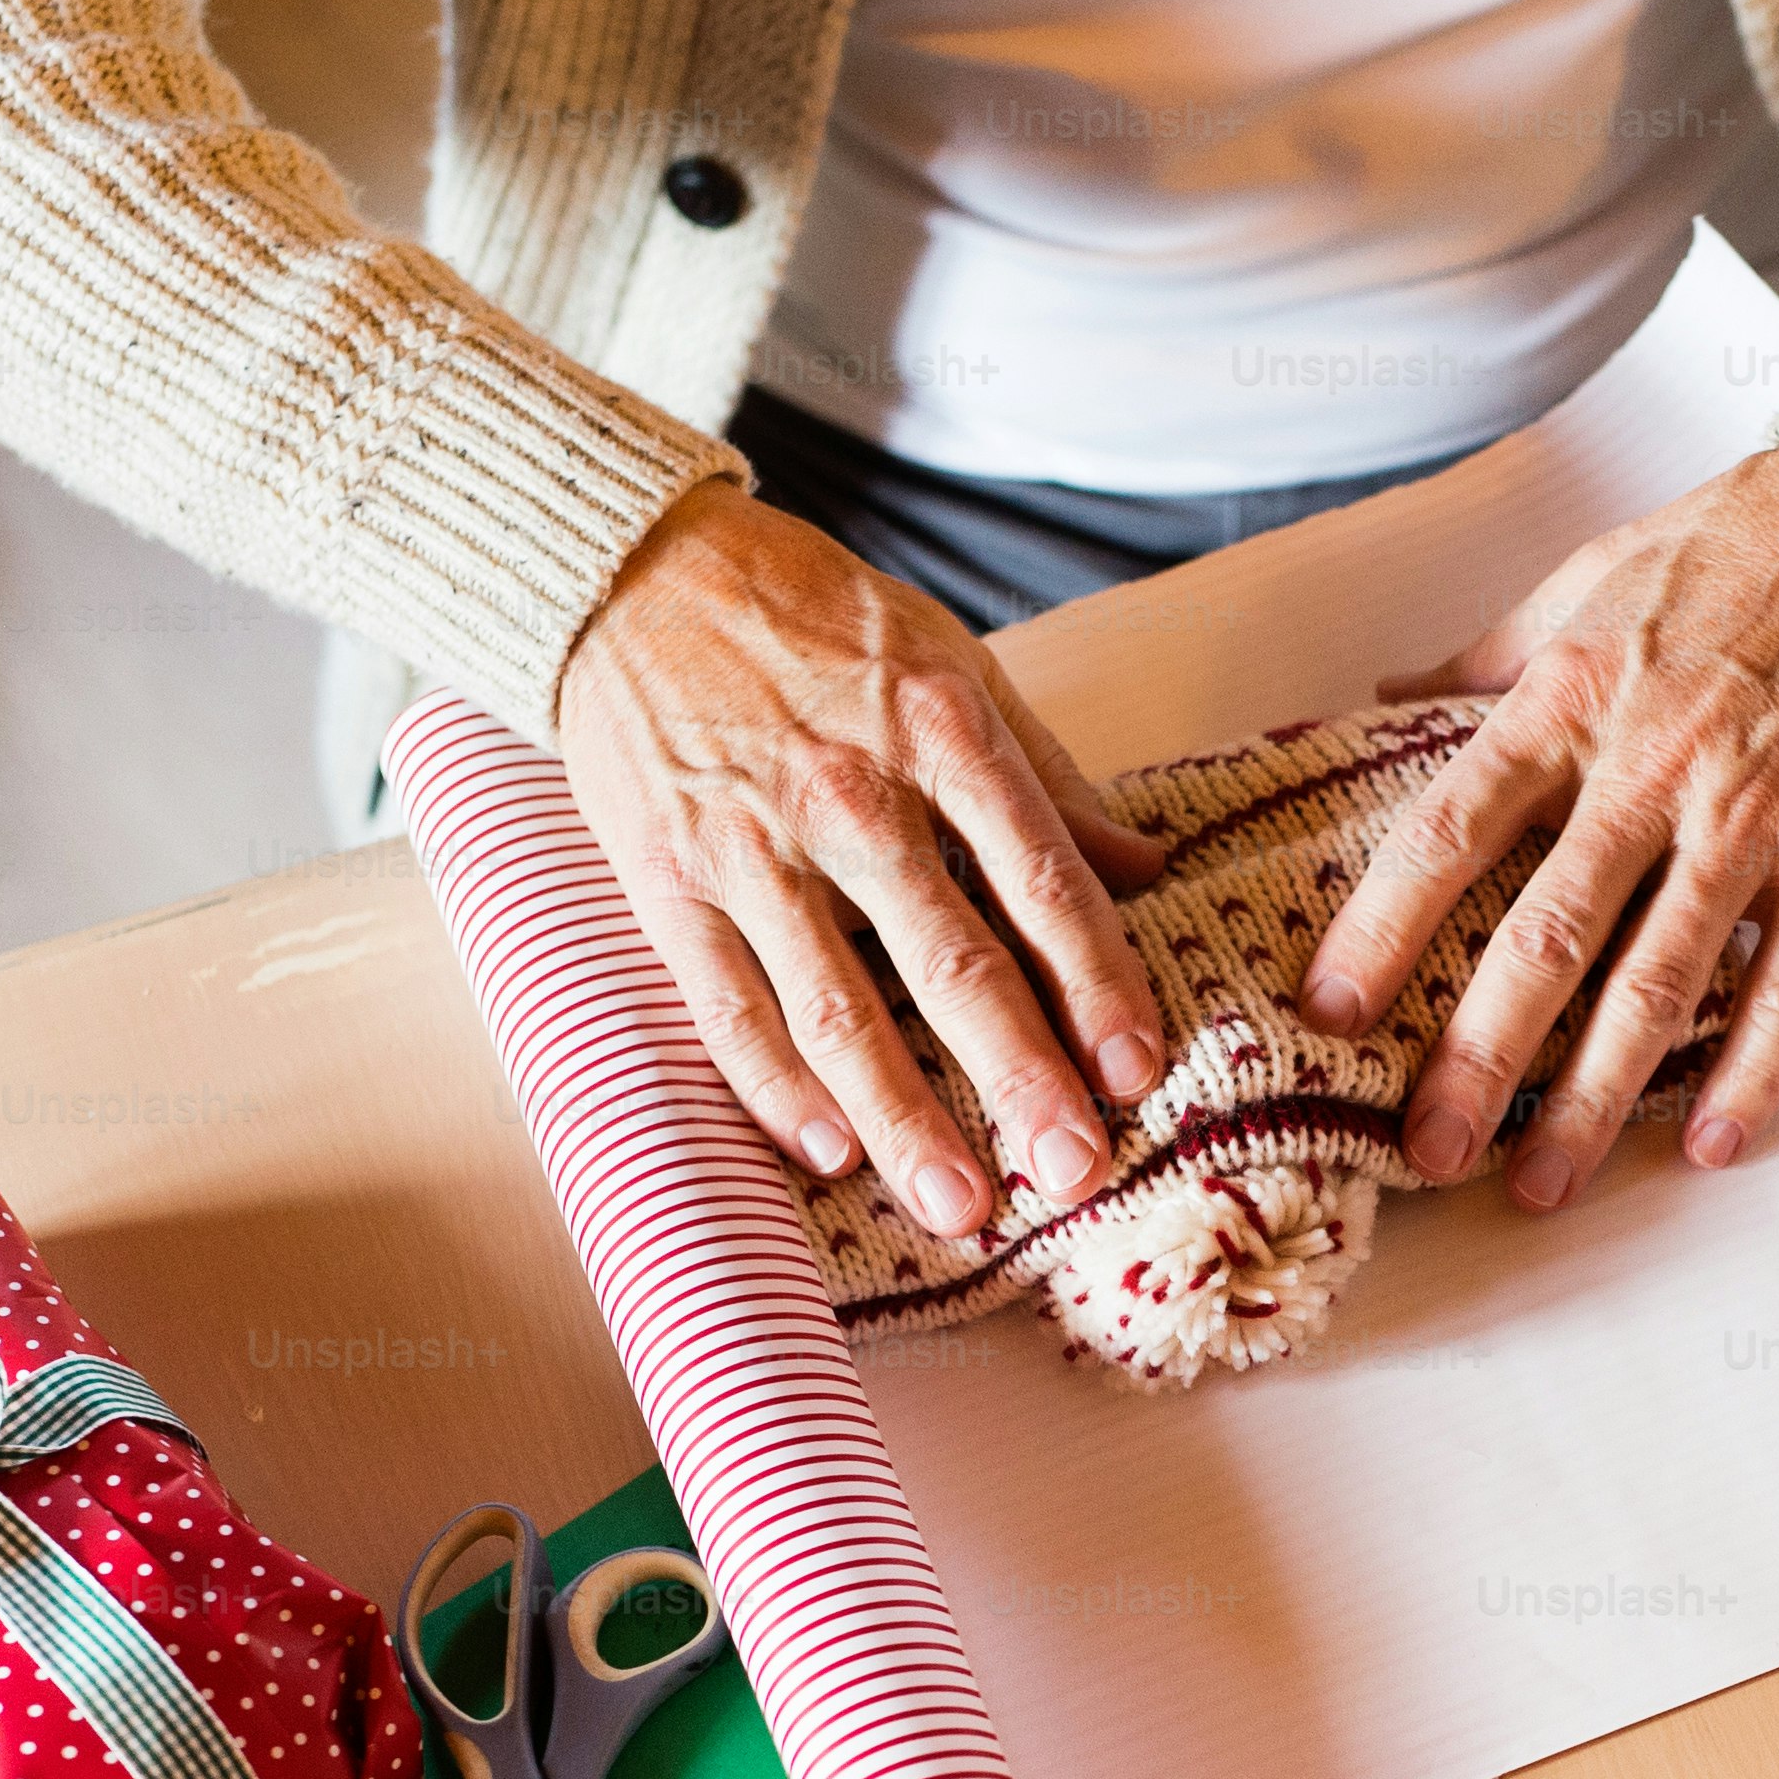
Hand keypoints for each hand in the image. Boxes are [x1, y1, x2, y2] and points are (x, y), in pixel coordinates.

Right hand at [557, 478, 1173, 1238]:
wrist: (629, 571)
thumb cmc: (810, 619)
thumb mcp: (949, 660)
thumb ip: (1047, 774)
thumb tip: (1148, 865)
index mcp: (941, 730)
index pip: (1041, 879)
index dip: (1097, 983)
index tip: (1137, 1070)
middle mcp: (851, 793)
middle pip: (952, 960)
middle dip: (1020, 1076)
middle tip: (1075, 1171)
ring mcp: (751, 843)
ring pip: (839, 1005)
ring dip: (905, 1117)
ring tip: (961, 1208)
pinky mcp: (665, 879)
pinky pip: (728, 1004)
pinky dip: (777, 1088)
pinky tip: (832, 1155)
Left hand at [1297, 444, 1778, 1209]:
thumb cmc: (1729, 549)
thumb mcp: (1582, 583)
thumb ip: (1481, 664)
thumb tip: (1374, 707)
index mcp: (1571, 698)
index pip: (1451, 830)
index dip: (1382, 927)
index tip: (1329, 1011)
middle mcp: (1654, 764)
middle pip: (1546, 936)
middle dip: (1477, 1057)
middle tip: (1425, 1153)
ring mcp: (1753, 813)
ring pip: (1659, 981)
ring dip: (1593, 1098)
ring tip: (1541, 1186)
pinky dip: (1752, 1072)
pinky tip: (1707, 1145)